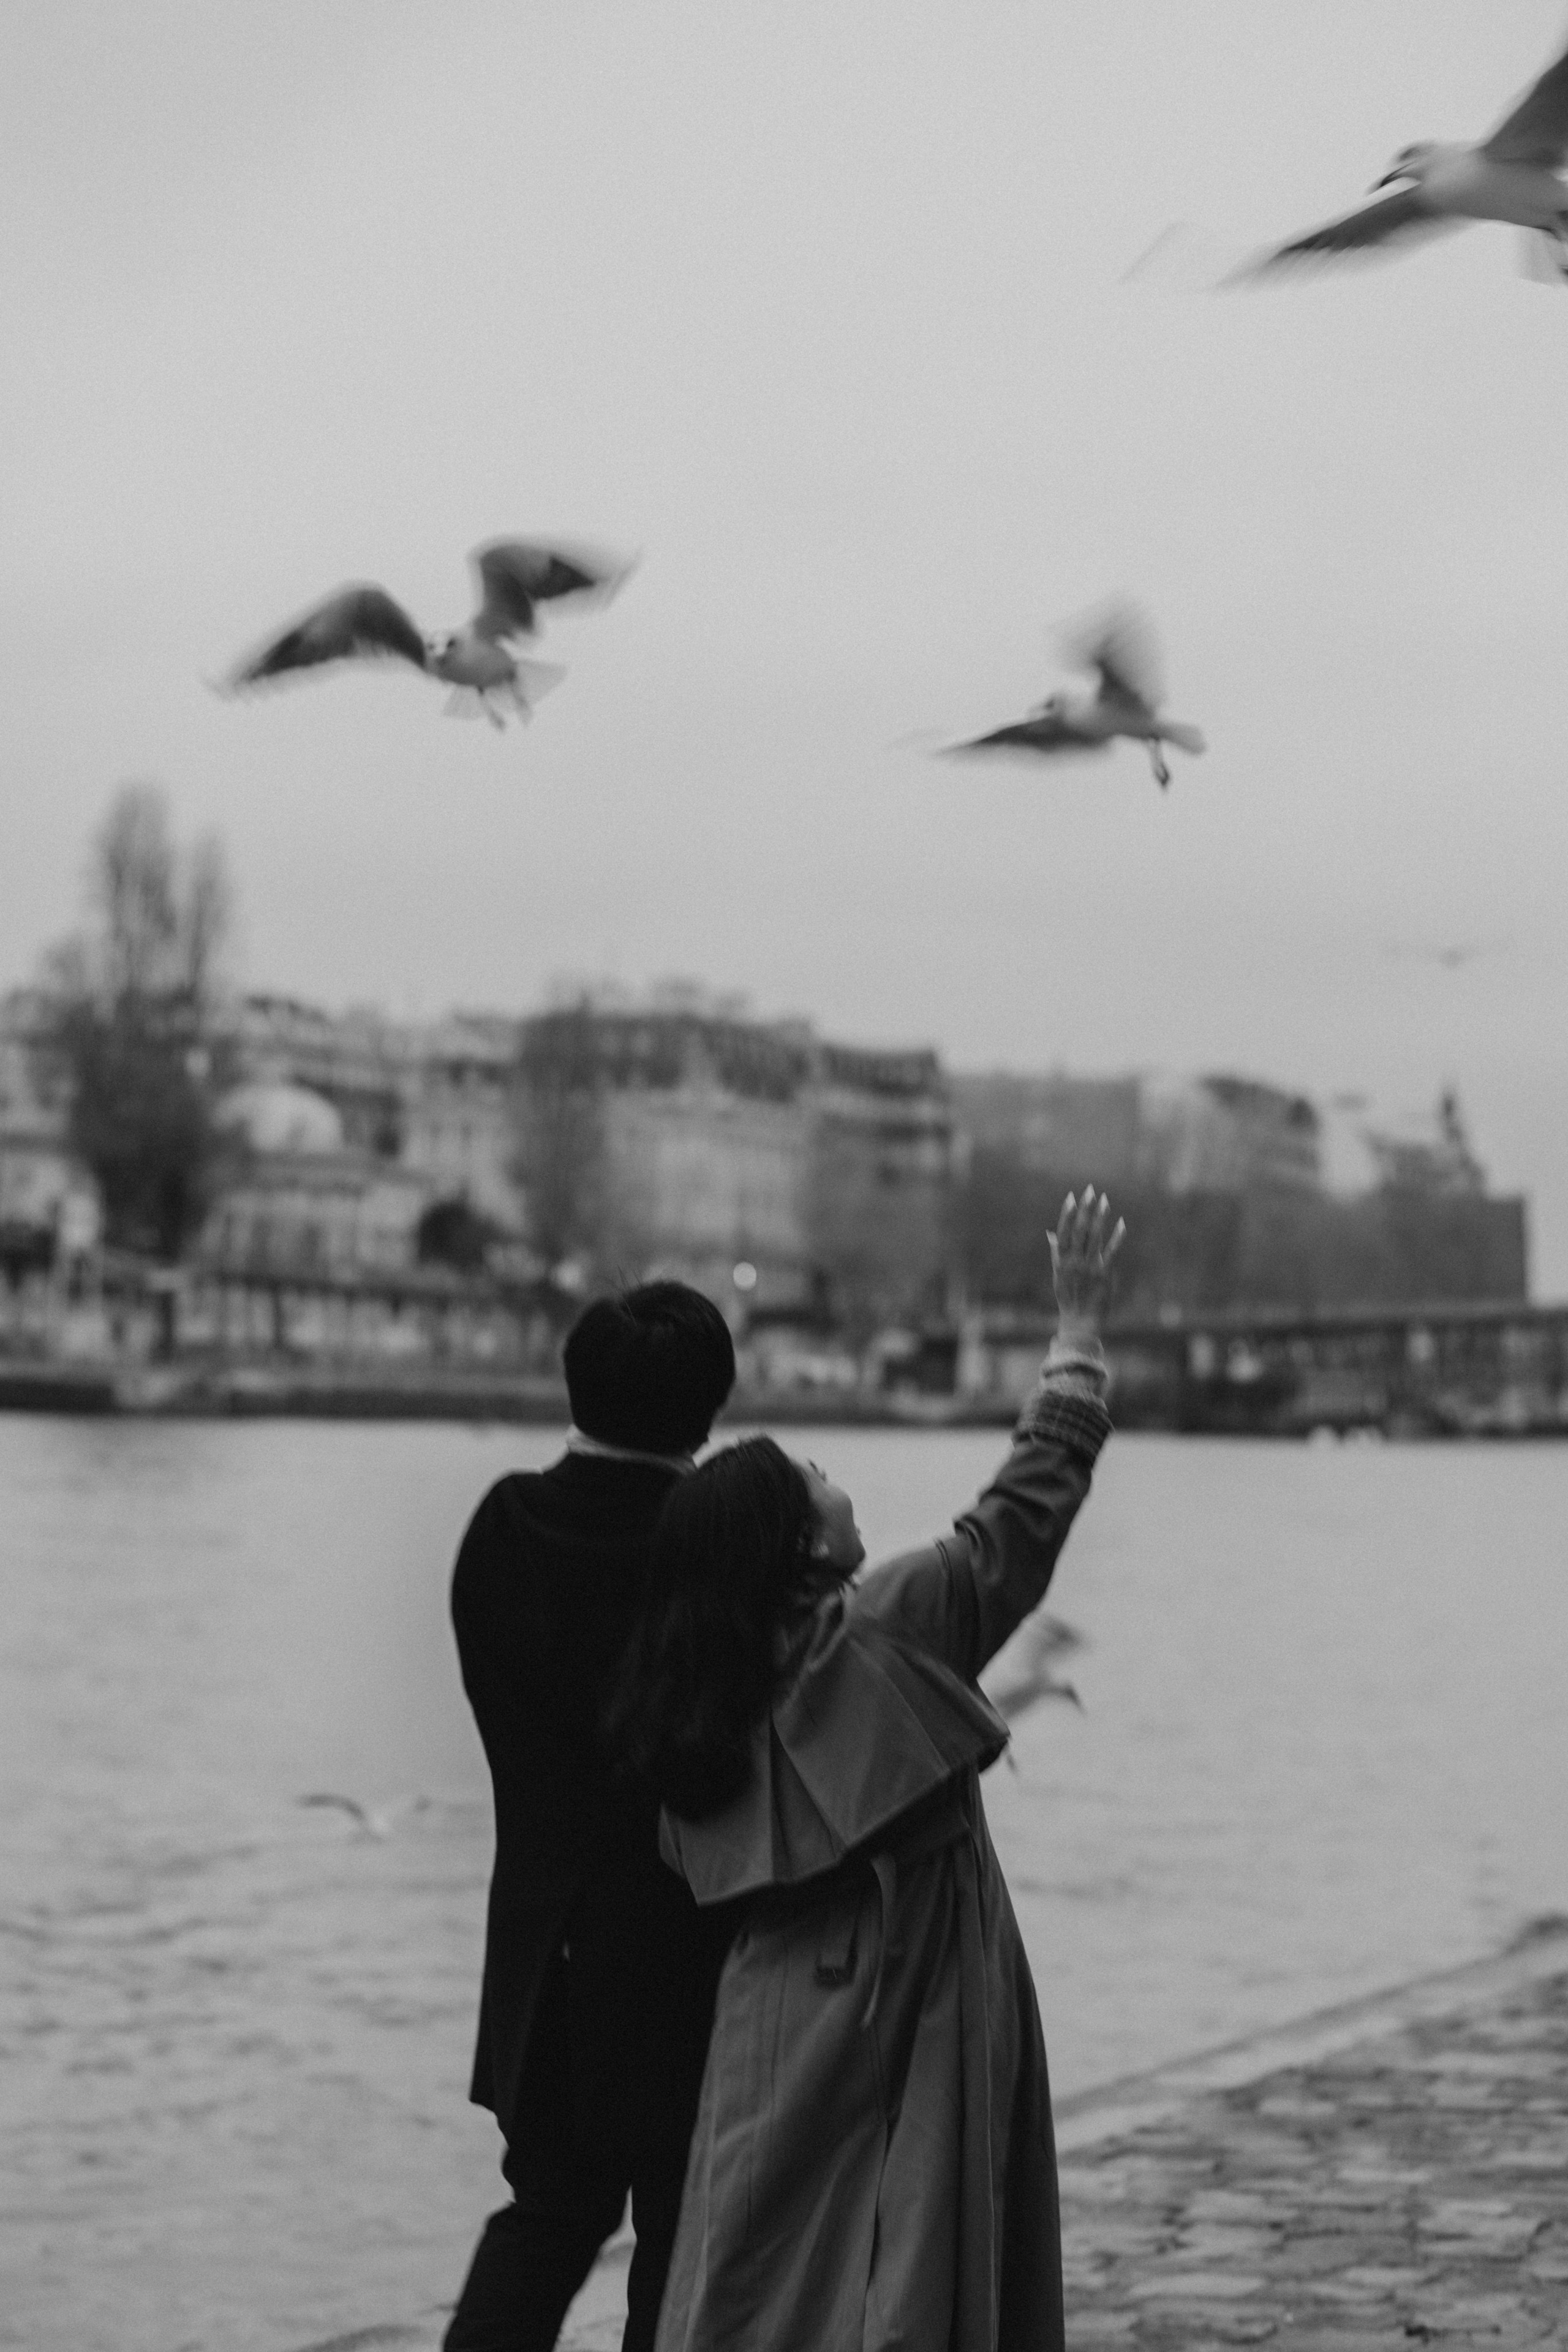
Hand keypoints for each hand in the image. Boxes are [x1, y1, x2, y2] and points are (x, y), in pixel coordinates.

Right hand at [1048, 1187, 1125, 1340]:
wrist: (1079, 1322)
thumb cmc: (1069, 1297)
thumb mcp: (1058, 1274)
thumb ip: (1056, 1252)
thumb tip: (1051, 1233)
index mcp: (1061, 1260)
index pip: (1063, 1232)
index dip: (1067, 1214)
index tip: (1072, 1197)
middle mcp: (1074, 1262)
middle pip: (1079, 1230)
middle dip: (1085, 1209)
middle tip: (1091, 1191)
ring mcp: (1089, 1268)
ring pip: (1095, 1237)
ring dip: (1100, 1218)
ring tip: (1105, 1201)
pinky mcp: (1104, 1275)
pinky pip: (1111, 1252)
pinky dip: (1117, 1237)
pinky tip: (1122, 1223)